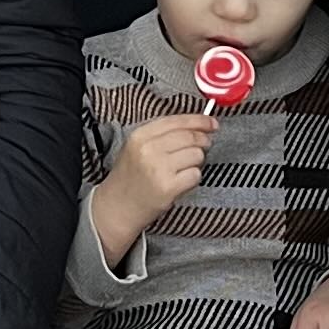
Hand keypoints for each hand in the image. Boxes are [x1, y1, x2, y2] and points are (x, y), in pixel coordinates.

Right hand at [88, 111, 217, 265]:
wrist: (117, 207)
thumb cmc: (131, 177)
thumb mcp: (137, 147)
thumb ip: (164, 134)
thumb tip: (199, 125)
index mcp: (140, 136)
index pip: (177, 121)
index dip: (199, 120)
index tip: (212, 123)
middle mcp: (148, 149)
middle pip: (190, 137)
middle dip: (203, 141)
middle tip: (203, 147)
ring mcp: (158, 168)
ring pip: (196, 155)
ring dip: (196, 162)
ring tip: (182, 170)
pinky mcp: (168, 187)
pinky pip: (195, 175)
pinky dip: (193, 178)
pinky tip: (180, 182)